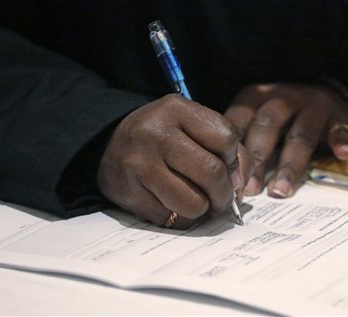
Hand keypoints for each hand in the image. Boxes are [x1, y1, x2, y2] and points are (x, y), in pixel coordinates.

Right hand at [97, 94, 253, 228]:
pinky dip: (181, 218)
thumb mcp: (192, 127)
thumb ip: (227, 150)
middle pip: (212, 172)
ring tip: (199, 202)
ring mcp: (139, 164)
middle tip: (222, 199)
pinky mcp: (129, 193)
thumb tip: (239, 187)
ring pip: (194, 202)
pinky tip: (175, 205)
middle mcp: (155, 133)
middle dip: (224, 194)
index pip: (226, 138)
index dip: (235, 160)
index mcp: (176, 109)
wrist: (109, 147)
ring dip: (203, 209)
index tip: (229, 169)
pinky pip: (172, 219)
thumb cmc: (163, 138)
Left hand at [224, 83, 347, 197]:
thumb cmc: (282, 119)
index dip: (232, 151)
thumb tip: (222, 179)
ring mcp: (311, 106)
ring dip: (290, 164)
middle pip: (267, 126)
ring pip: (300, 134)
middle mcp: (282, 98)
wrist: (328, 97)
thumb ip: (242, 142)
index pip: (239, 121)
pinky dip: (340, 141)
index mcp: (255, 98)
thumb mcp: (256, 121)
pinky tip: (342, 156)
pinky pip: (339, 129)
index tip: (227, 180)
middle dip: (257, 159)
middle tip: (250, 189)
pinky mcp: (338, 116)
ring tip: (281, 190)